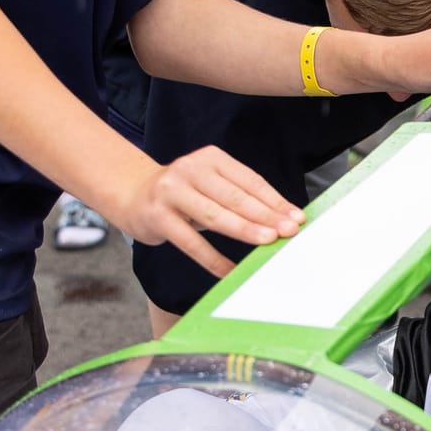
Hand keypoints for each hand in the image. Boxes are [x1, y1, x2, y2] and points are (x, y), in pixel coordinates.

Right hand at [122, 148, 301, 279]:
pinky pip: (192, 243)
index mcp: (210, 158)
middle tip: (289, 231)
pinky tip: (231, 272)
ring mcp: (171, 193)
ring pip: (215, 216)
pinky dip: (214, 260)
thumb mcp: (209, 185)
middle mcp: (190, 170)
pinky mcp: (158, 217)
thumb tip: (280, 220)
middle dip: (266, 216)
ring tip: (268, 242)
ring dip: (245, 230)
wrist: (133, 195)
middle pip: (235, 197)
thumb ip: (239, 197)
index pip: (250, 181)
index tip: (297, 218)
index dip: (275, 200)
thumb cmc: (183, 194)